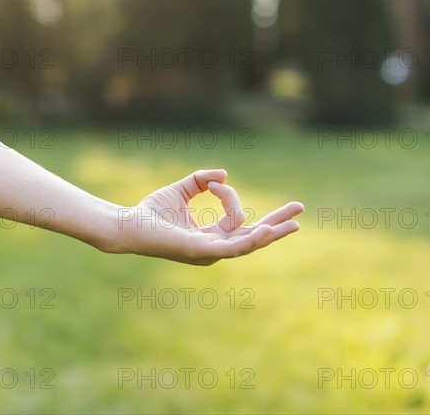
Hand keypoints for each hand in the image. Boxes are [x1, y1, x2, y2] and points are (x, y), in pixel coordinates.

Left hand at [113, 169, 303, 264]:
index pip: (238, 219)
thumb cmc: (151, 212)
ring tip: (293, 223)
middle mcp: (214, 248)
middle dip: (277, 223)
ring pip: (248, 243)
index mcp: (211, 237)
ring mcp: (210, 253)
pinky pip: (232, 247)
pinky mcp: (201, 251)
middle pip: (253, 236)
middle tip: (300, 211)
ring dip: (271, 233)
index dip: (231, 196)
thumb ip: (201, 181)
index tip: (214, 183)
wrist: (128, 224)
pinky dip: (251, 239)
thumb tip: (224, 175)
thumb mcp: (181, 190)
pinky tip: (266, 231)